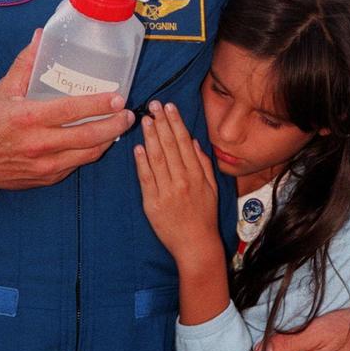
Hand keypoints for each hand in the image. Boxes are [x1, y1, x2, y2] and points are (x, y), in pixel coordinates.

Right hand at [0, 31, 134, 189]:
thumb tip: (41, 35)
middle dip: (114, 125)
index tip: (118, 97)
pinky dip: (90, 153)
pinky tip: (99, 142)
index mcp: (30, 118)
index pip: (72, 111)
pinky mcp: (47, 177)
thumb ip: (26, 63)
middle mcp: (40, 144)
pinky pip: (76, 165)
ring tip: (119, 127)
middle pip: (88, 137)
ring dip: (107, 141)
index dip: (99, 104)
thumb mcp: (5, 89)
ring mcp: (45, 164)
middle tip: (128, 114)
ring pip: (87, 155)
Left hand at [134, 102, 227, 322]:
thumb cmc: (204, 217)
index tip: (169, 107)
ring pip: (157, 158)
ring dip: (150, 137)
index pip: (184, 142)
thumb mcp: (211, 188)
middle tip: (154, 105)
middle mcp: (182, 180)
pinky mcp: (153, 203)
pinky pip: (146, 179)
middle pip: (170, 146)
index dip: (176, 123)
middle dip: (162, 123)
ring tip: (145, 120)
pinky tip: (138, 147)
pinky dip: (141, 162)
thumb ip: (203, 163)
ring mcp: (167, 191)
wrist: (196, 245)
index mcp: (197, 175)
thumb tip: (192, 141)